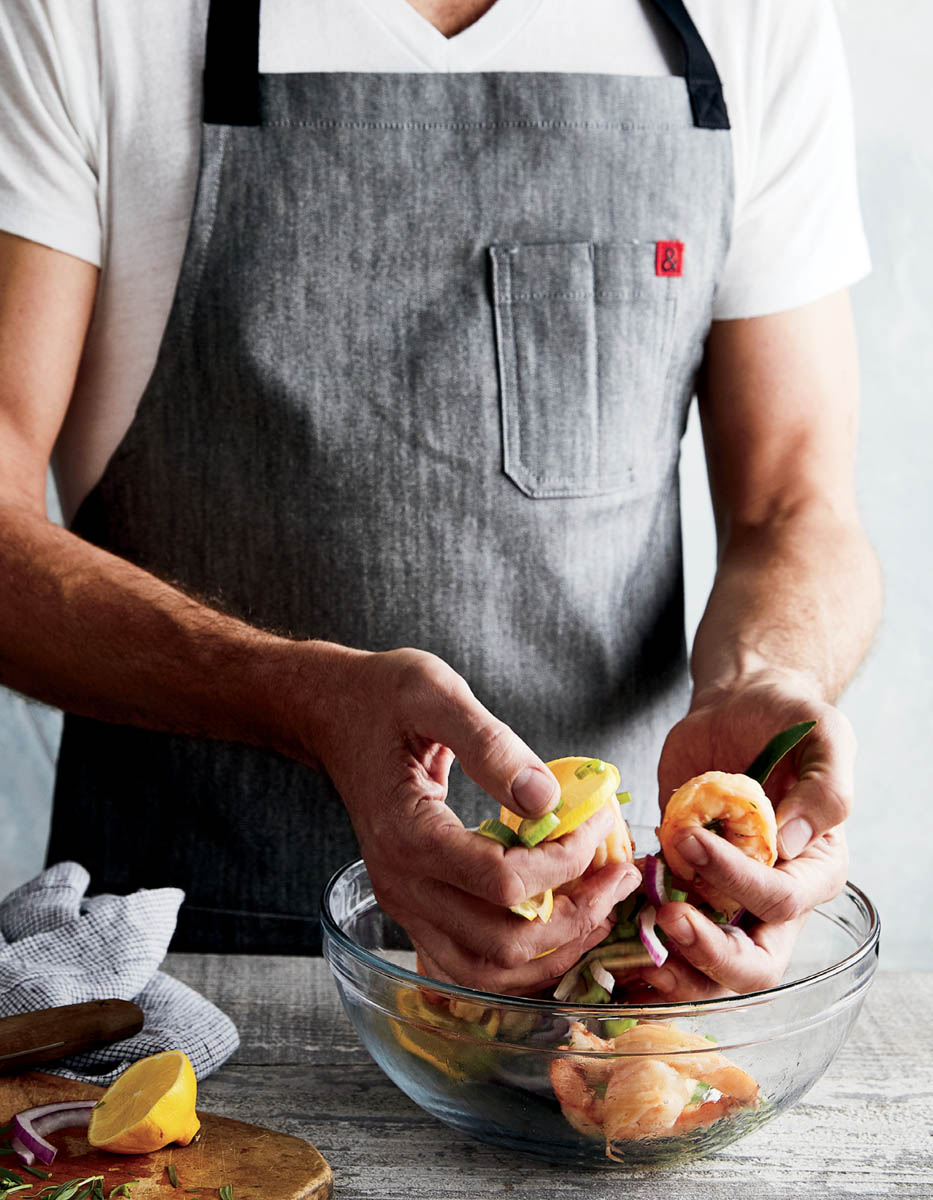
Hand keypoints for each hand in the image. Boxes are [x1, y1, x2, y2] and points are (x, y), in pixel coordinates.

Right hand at [307, 645, 641, 992]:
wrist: (334, 715)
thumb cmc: (384, 697)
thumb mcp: (435, 693)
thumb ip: (489, 744)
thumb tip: (547, 798)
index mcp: (406, 834)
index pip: (502, 882)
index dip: (566, 861)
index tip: (602, 820)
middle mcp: (401, 884)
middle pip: (502, 942)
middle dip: (576, 915)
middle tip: (620, 874)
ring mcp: (404, 904)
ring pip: (489, 971)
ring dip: (556, 950)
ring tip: (602, 904)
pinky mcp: (415, 908)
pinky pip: (473, 963)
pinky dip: (526, 956)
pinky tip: (562, 917)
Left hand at [635, 671, 853, 999]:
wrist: (737, 707)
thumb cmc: (787, 718)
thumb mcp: (825, 735)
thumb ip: (827, 789)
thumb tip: (793, 841)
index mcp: (816, 869)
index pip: (782, 901)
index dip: (738, 881)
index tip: (694, 842)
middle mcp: (774, 897)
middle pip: (753, 964)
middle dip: (710, 954)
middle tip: (668, 920)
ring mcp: (725, 896)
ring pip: (707, 968)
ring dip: (672, 966)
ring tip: (634, 943)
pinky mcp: (683, 882)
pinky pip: (664, 931)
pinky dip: (639, 942)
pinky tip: (609, 933)